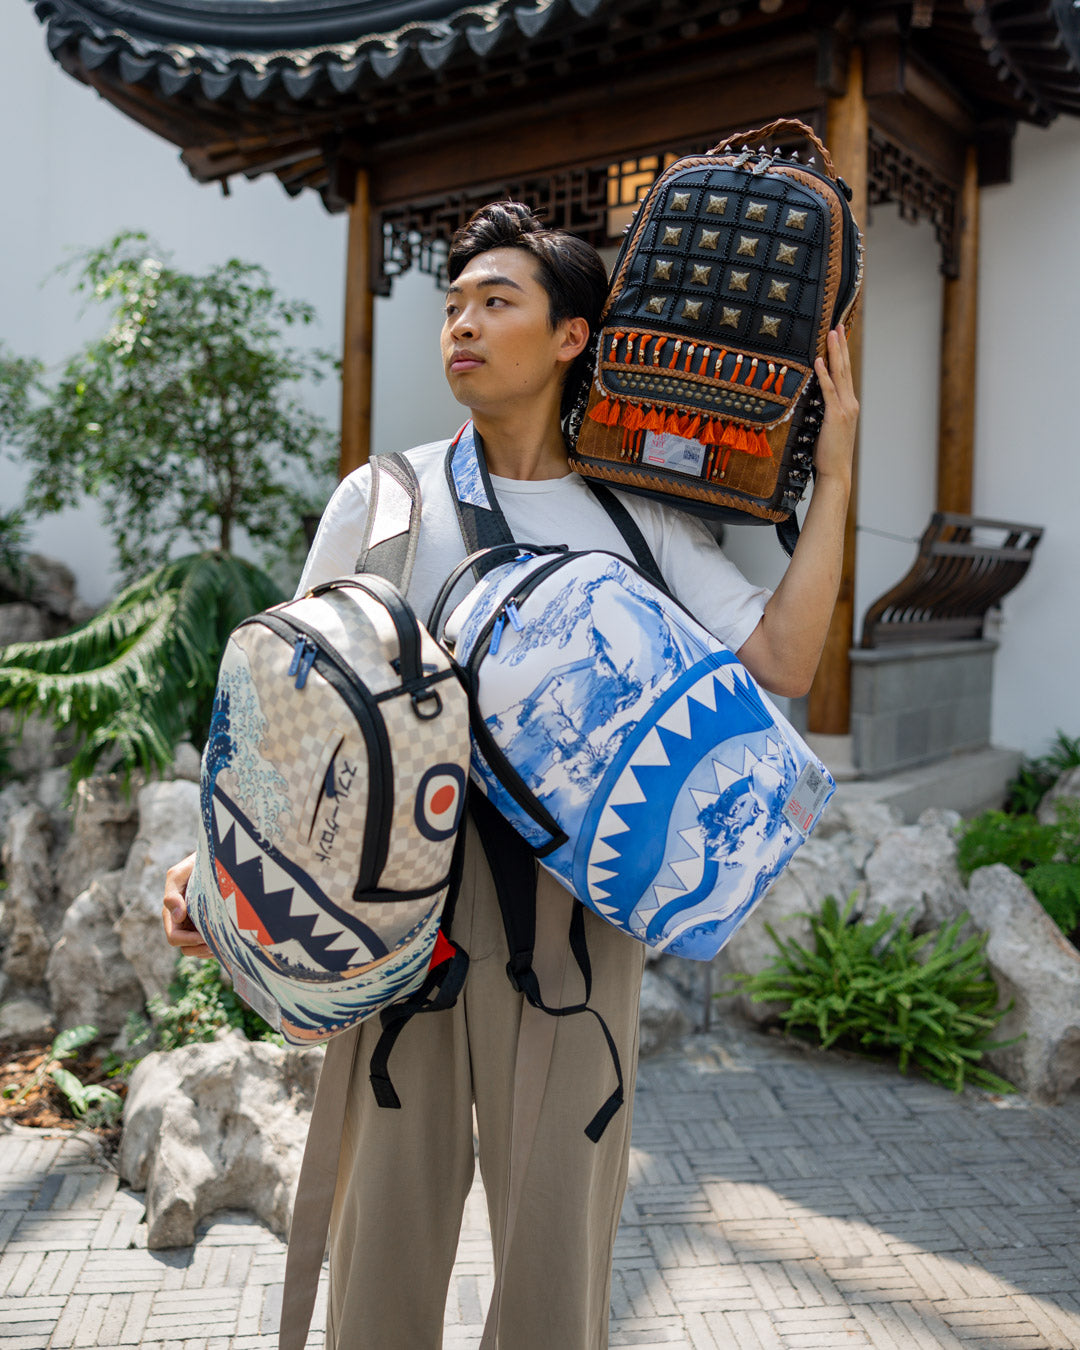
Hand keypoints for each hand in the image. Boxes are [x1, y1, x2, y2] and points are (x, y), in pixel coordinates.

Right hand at [163, 852, 213, 959]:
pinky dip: (217, 947)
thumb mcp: (179, 875)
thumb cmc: (193, 865)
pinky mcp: (210, 926)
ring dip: (209, 951)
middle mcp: (182, 923)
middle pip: (186, 949)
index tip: (205, 935)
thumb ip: (172, 894)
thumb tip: (177, 917)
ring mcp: (196, 926)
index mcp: (172, 914)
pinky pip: (211, 945)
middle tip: (217, 944)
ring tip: (223, 944)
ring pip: (198, 950)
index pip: (174, 938)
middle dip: (200, 949)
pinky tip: (227, 940)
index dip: (188, 941)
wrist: (215, 858)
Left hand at [813, 325, 858, 487]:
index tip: (839, 337)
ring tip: (831, 334)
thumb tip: (814, 401)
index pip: (845, 374)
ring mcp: (845, 409)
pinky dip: (824, 375)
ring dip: (835, 352)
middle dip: (841, 345)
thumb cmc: (830, 454)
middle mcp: (850, 403)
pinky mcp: (835, 416)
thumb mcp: (828, 428)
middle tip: (836, 326)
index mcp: (849, 405)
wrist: (837, 472)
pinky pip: (829, 391)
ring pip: (840, 374)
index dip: (842, 354)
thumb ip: (825, 412)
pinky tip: (820, 361)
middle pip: (845, 368)